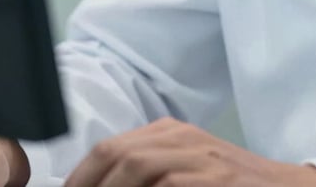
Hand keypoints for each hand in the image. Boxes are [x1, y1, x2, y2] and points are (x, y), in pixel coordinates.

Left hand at [65, 117, 315, 186]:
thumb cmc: (234, 186)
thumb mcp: (190, 168)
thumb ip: (151, 173)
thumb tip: (99, 185)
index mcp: (171, 134)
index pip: (110, 148)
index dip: (81, 178)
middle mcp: (184, 139)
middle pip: (118, 154)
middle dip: (89, 185)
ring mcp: (203, 160)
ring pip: (140, 167)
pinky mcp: (219, 182)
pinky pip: (170, 185)